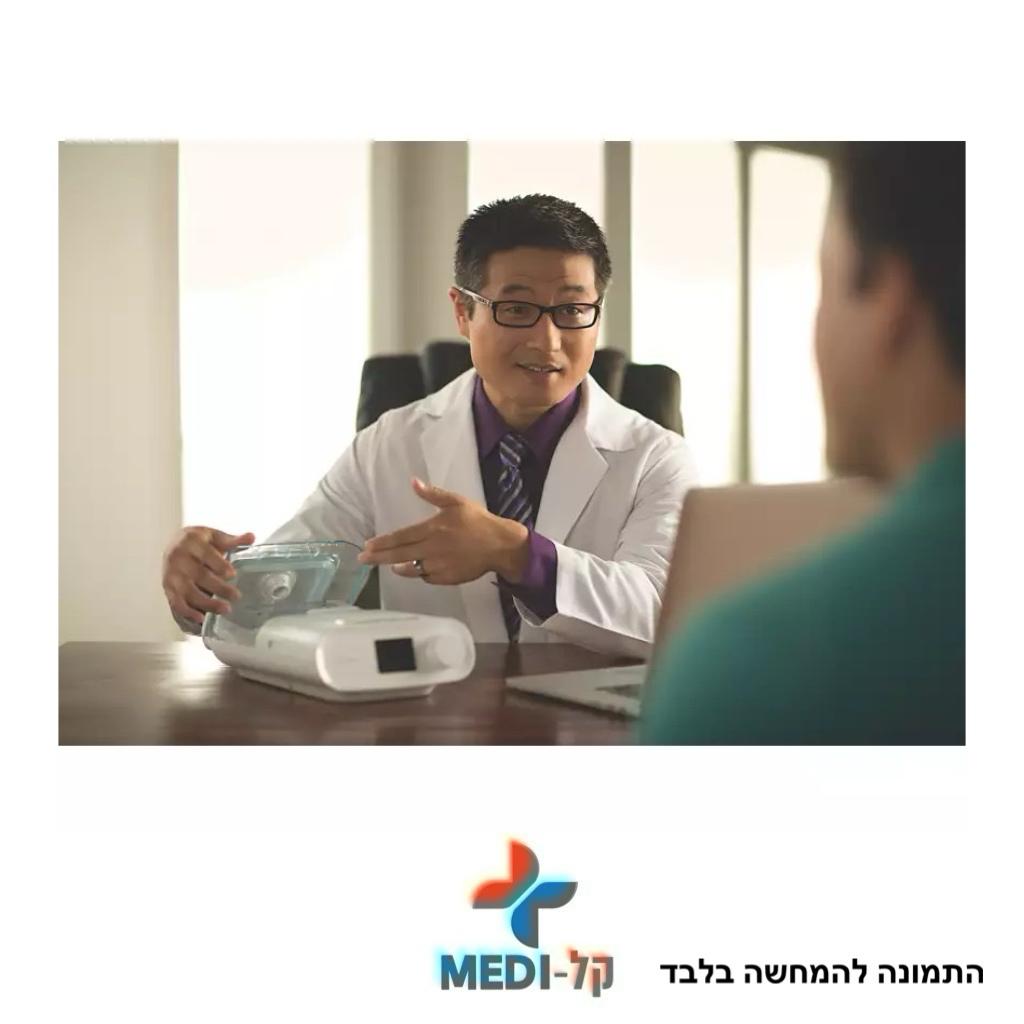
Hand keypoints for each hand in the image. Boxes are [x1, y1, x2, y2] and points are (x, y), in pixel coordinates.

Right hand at [162, 527, 254, 624]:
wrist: (174, 544)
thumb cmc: (198, 542)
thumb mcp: (214, 536)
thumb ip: (233, 540)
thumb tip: (252, 537)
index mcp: (191, 540)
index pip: (206, 553)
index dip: (219, 565)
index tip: (232, 575)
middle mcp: (178, 557)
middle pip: (199, 575)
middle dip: (218, 587)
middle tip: (236, 596)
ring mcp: (172, 574)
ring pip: (188, 591)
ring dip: (206, 603)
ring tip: (225, 609)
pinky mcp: (167, 587)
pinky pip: (176, 602)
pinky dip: (188, 612)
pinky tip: (201, 619)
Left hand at [357, 478, 528, 585]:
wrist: (500, 545)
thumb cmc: (478, 521)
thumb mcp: (456, 502)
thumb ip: (433, 494)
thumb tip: (414, 482)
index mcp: (432, 529)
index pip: (401, 537)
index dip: (382, 542)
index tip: (367, 546)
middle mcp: (431, 549)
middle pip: (399, 554)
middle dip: (378, 558)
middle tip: (362, 560)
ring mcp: (438, 566)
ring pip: (411, 569)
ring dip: (398, 567)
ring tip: (390, 565)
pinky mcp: (447, 578)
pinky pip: (427, 577)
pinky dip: (419, 573)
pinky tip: (416, 569)